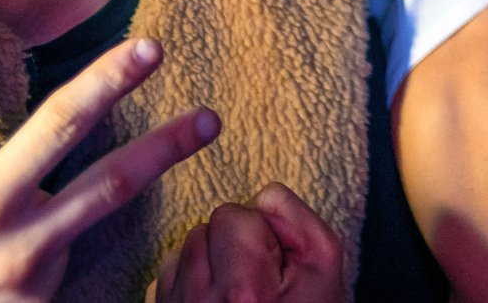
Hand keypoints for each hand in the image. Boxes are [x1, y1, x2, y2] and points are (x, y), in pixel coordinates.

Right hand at [0, 38, 220, 302]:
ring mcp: (32, 293)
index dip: (107, 82)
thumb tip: (25, 159)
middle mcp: (18, 249)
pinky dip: (38, 258)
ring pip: (71, 233)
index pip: (60, 126)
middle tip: (210, 119)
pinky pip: (52, 274)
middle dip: (168, 148)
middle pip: (113, 185)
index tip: (148, 50)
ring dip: (51, 223)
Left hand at [154, 183, 344, 302]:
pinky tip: (211, 302)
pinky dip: (186, 283)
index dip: (259, 231)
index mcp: (245, 292)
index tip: (272, 262)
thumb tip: (260, 195)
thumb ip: (297, 220)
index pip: (233, 215)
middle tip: (254, 277)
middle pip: (202, 230)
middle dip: (229, 244)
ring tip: (233, 291)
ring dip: (206, 263)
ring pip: (181, 251)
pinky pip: (164, 278)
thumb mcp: (323, 268)